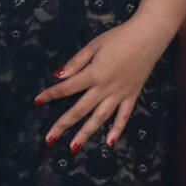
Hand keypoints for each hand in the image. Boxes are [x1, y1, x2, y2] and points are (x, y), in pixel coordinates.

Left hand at [35, 22, 160, 151]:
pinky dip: (117, 130)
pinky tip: (109, 144)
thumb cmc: (119, 37)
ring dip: (85, 134)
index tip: (36, 102)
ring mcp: (119, 94)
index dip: (50, 95)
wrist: (148, 37)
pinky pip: (124, 116)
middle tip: (49, 139)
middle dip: (63, 125)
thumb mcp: (94, 45)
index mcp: (94, 74)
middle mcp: (105, 88)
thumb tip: (58, 76)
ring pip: (99, 118)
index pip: (67, 88)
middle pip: (80, 110)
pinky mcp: (132, 96)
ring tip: (73, 148)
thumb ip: (76, 62)